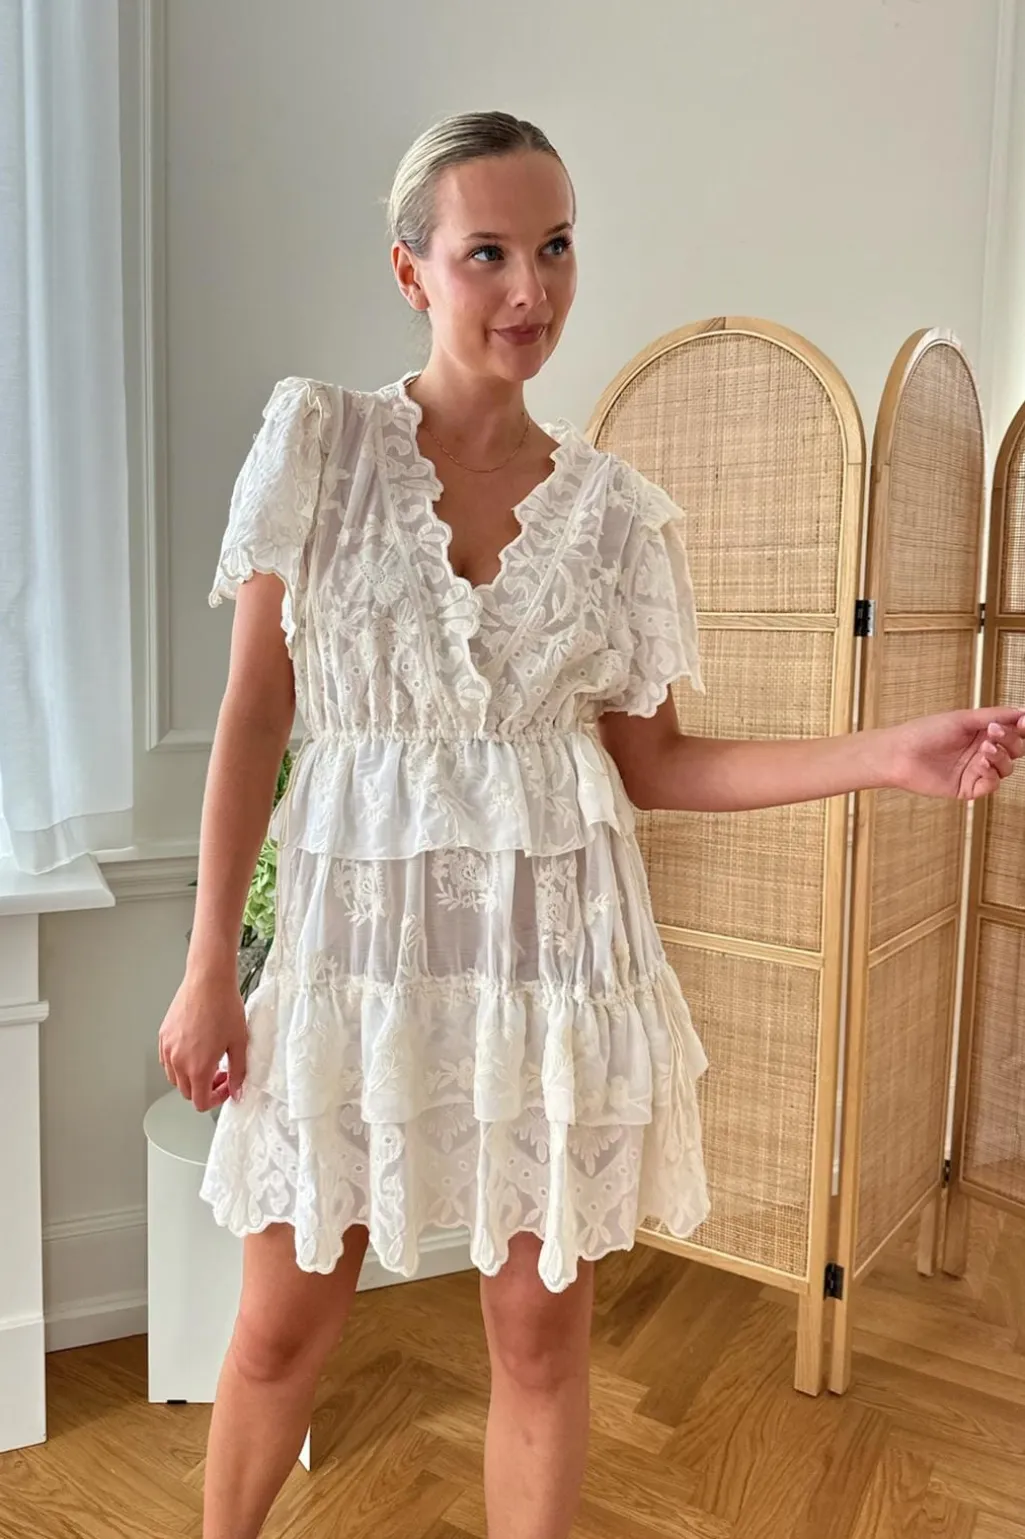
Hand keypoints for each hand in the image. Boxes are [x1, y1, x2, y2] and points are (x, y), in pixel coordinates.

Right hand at [157, 964, 247, 1112]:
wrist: (208, 980)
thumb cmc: (224, 1006)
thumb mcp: (239, 1042)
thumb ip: (238, 1072)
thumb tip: (237, 1090)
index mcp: (198, 1067)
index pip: (200, 1102)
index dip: (216, 1099)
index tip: (226, 1087)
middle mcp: (178, 1061)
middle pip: (186, 1092)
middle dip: (205, 1089)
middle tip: (221, 1074)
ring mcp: (168, 1049)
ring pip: (175, 1078)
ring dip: (191, 1077)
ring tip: (208, 1060)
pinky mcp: (163, 1036)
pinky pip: (167, 1061)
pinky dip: (179, 1063)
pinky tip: (195, 1050)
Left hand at [884, 706, 1024, 799]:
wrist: (899, 754)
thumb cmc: (925, 732)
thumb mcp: (963, 718)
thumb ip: (994, 715)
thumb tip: (1022, 711)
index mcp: (982, 732)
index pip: (1014, 731)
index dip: (1022, 728)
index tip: (1024, 722)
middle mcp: (981, 751)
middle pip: (1016, 750)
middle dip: (1011, 741)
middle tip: (993, 734)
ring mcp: (975, 770)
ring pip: (1006, 768)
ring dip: (1001, 757)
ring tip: (984, 749)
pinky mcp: (967, 788)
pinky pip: (991, 785)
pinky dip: (992, 775)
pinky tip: (981, 764)